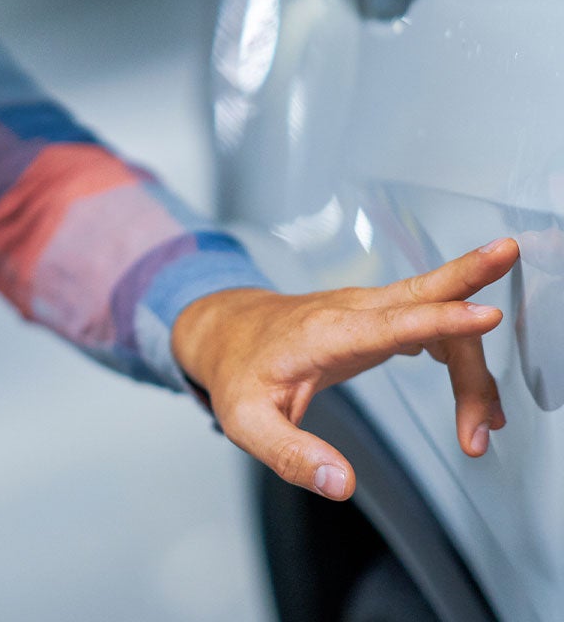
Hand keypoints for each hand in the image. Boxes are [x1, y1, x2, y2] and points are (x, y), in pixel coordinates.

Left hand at [171, 237, 516, 500]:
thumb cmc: (238, 374)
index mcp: (325, 334)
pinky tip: (479, 400)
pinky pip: (433, 327)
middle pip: (423, 292)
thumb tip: (341, 484)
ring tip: (487, 427)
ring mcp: (369, 310)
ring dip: (473, 368)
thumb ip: (292, 455)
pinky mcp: (380, 317)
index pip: (391, 323)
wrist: (225, 332)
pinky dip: (462, 359)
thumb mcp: (247, 424)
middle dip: (472, 275)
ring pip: (437, 317)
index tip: (487, 315)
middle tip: (513, 255)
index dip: (441, 321)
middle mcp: (353, 311)